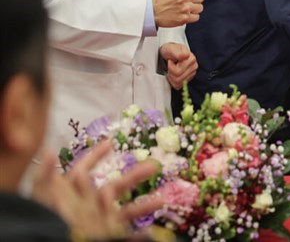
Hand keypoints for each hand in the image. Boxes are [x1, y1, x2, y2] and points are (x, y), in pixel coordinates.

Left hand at [31, 141, 162, 239]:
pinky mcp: (105, 235)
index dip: (97, 155)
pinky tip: (150, 231)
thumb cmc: (42, 219)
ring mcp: (99, 221)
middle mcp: (89, 205)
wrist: (47, 238)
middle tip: (154, 165)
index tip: (111, 143)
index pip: (85, 169)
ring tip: (163, 199)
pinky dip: (138, 233)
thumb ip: (45, 176)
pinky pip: (125, 232)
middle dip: (136, 175)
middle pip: (116, 186)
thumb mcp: (42, 198)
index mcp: (73, 193)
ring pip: (126, 210)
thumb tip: (49, 151)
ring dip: (145, 204)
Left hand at [160, 42, 198, 88]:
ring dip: (171, 77)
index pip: (178, 71)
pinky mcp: (189, 79)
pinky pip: (178, 86)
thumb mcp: (171, 49)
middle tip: (170, 65)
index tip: (170, 60)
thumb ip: (177, 52)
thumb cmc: (170, 50)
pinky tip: (173, 74)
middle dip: (170, 72)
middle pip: (178, 78)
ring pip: (178, 83)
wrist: (170, 53)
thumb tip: (185, 56)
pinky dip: (173, 81)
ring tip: (171, 69)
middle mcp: (194, 66)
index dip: (171, 67)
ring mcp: (192, 73)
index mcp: (191, 58)